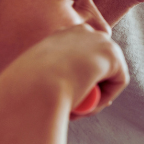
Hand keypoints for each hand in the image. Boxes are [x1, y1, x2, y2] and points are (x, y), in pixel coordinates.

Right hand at [0, 24, 128, 117]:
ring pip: (110, 74)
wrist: (33, 89)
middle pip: (98, 63)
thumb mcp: (32, 83)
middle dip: (93, 87)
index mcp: (60, 34)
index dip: (81, 79)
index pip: (81, 56)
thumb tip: (62, 89)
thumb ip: (47, 81)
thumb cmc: (24, 91)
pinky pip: (119, 82)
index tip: (70, 99)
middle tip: (76, 110)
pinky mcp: (113, 54)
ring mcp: (99, 40)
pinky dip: (106, 98)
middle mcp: (82, 30)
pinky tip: (88, 106)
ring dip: (98, 96)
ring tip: (77, 112)